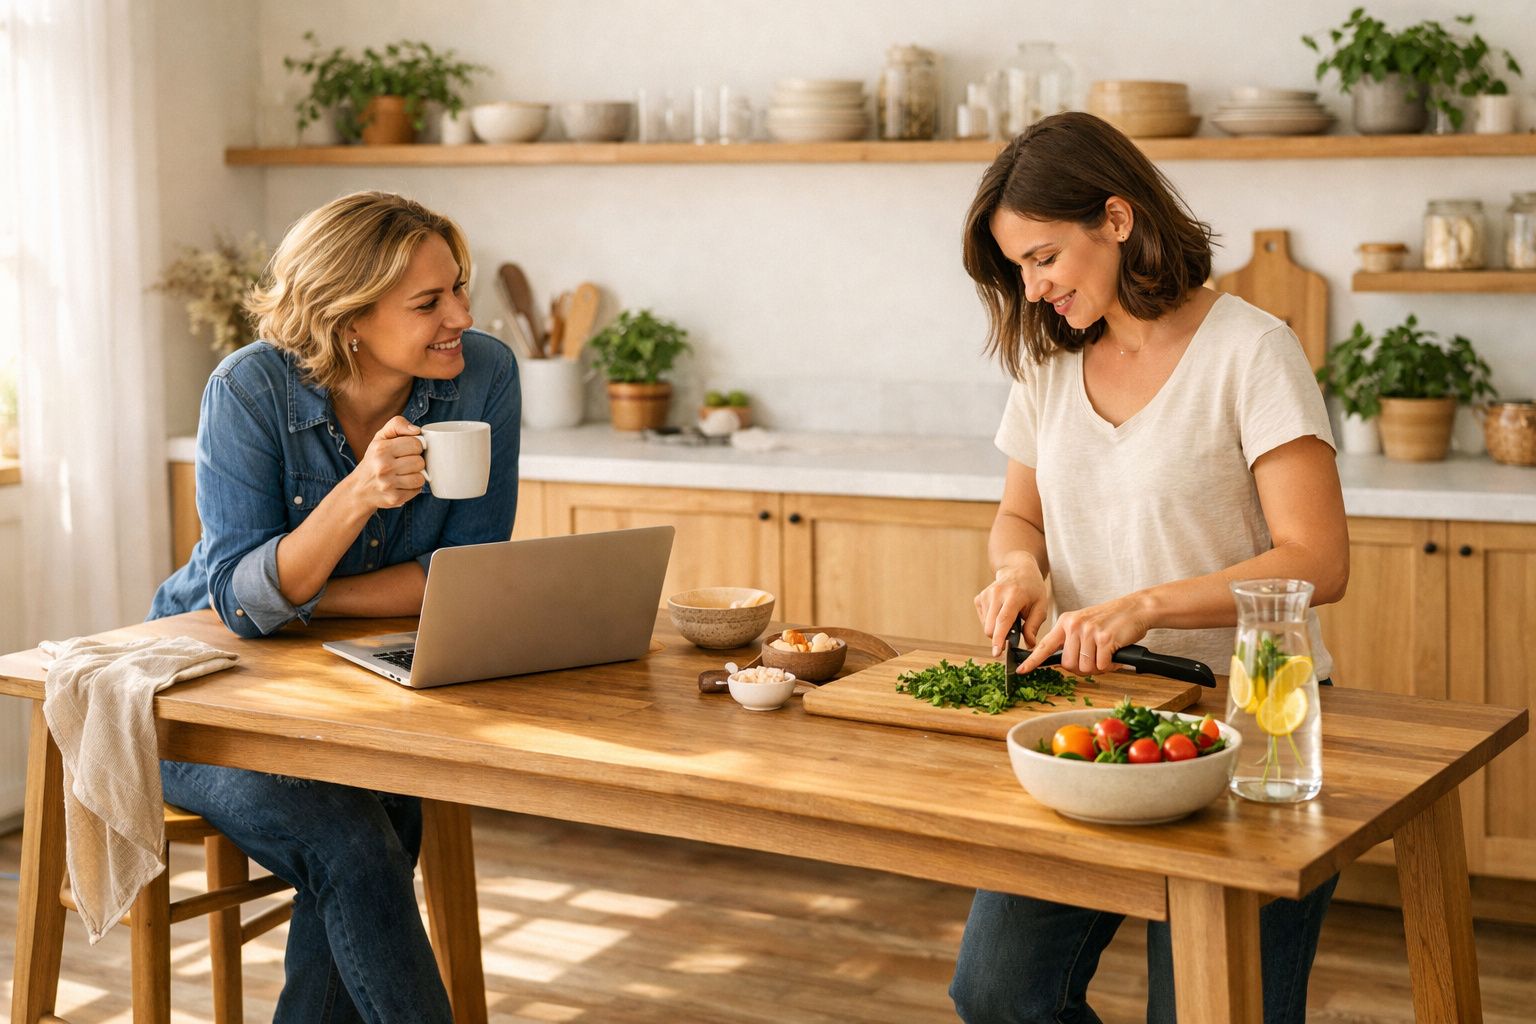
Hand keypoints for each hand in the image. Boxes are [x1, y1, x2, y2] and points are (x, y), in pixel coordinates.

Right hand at [348, 416, 424, 510]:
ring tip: (404, 474)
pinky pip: (417, 490)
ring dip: (416, 475)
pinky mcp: (394, 498)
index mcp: (381, 449)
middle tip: (405, 463)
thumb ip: (397, 425)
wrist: (359, 489)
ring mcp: (388, 484)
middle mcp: (383, 466)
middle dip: (416, 461)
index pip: (416, 444)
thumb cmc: (374, 460)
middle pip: (420, 462)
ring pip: (420, 477)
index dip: (415, 446)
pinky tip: (402, 484)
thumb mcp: (380, 438)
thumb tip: (416, 430)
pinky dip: (413, 487)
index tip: (407, 450)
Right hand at [975, 562, 1048, 656]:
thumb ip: (1034, 626)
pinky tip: (1001, 614)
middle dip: (999, 638)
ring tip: (1010, 619)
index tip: (997, 653)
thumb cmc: (1032, 589)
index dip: (999, 638)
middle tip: (1013, 635)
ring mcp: (985, 595)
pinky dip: (992, 623)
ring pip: (986, 626)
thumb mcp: (1041, 606)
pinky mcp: (979, 598)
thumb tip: (1029, 645)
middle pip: (990, 627)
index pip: (1003, 620)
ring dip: (997, 630)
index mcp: (1014, 595)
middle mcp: (996, 593)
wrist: (1019, 570)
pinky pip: (983, 621)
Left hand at [1019, 593, 1150, 674]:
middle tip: (1096, 660)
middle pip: (1068, 665)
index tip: (1021, 670)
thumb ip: (1072, 641)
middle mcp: (1073, 625)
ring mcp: (1088, 631)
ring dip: (1098, 667)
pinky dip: (1110, 665)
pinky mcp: (1104, 638)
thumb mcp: (1084, 624)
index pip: (1044, 645)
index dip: (1032, 661)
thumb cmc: (1111, 621)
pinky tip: (1115, 654)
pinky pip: (1101, 665)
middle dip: (1082, 669)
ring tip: (1107, 654)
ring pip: (1084, 667)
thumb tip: (1066, 664)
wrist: (1135, 608)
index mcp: (1065, 622)